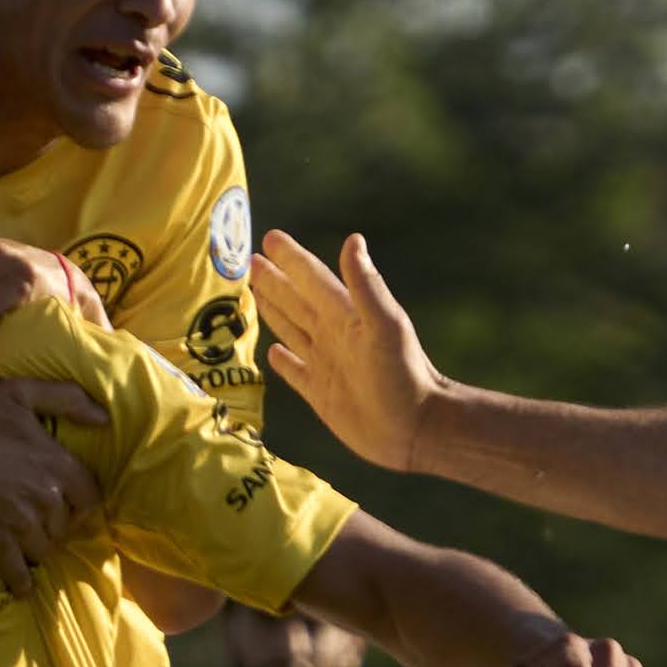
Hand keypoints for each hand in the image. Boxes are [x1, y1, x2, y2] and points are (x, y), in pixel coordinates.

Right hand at [0, 383, 106, 593]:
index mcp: (57, 465)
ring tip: (22, 543)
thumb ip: (67, 399)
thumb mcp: (20, 393)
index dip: (79, 501)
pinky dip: (20, 582)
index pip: (90, 497)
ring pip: (43, 549)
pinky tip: (20, 587)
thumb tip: (104, 417)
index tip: (67, 503)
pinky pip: (18, 573)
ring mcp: (22, 526)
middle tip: (36, 521)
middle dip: (53, 524)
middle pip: (65, 526)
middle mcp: (47, 499)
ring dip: (34, 548)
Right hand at [253, 227, 438, 470]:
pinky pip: (295, 372)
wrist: (416, 427)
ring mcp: (326, 363)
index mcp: (345, 315)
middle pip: (296, 300)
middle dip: (274, 280)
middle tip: (250, 260)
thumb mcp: (386, 326)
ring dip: (273, 310)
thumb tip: (353, 239)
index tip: (269, 238)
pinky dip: (283, 361)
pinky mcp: (321, 394)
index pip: (311, 279)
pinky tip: (272, 351)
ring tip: (254, 291)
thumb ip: (367, 286)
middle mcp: (333, 335)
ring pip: (291, 329)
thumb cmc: (404, 374)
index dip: (291, 259)